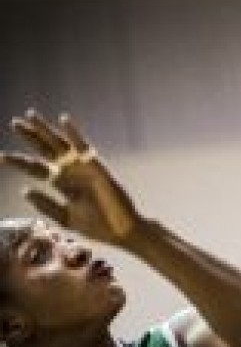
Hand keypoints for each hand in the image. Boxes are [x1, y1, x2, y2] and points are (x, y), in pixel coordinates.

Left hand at [0, 110, 140, 244]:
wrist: (122, 230)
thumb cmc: (98, 227)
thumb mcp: (66, 218)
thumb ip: (46, 205)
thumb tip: (25, 190)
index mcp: (61, 184)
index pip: (35, 168)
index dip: (18, 162)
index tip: (1, 157)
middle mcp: (69, 172)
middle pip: (45, 150)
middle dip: (30, 137)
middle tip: (14, 123)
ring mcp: (82, 167)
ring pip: (60, 144)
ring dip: (46, 130)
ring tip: (30, 115)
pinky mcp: (95, 166)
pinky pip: (83, 146)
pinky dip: (74, 133)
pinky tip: (63, 119)